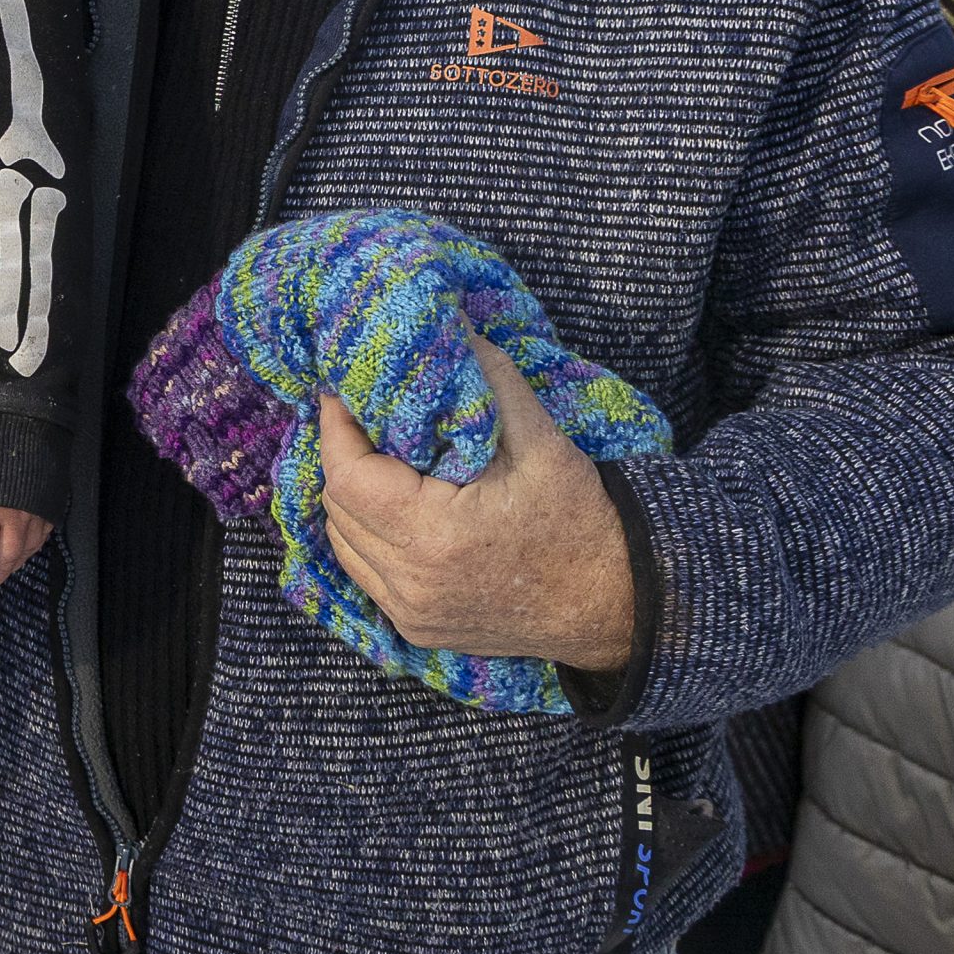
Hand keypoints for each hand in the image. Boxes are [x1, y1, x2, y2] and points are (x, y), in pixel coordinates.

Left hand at [317, 333, 636, 673]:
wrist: (617, 605)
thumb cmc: (581, 521)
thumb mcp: (542, 442)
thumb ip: (490, 380)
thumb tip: (451, 326)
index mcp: (435, 537)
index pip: (347, 476)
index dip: (336, 429)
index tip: (342, 392)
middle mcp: (412, 583)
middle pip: (338, 507)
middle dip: (342, 457)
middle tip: (363, 419)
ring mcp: (412, 612)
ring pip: (343, 542)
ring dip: (351, 498)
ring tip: (377, 458)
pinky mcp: (417, 628)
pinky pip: (365, 571)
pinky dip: (365, 536)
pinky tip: (393, 507)